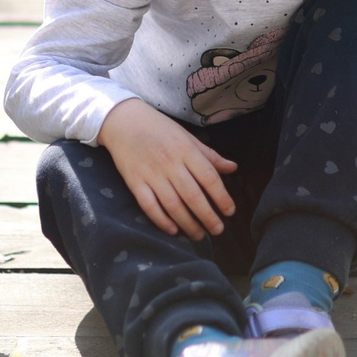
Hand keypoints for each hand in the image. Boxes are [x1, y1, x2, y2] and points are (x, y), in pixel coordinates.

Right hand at [96, 97, 236, 239]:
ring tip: (199, 235)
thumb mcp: (187, 136)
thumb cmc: (159, 128)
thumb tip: (233, 167)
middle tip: (218, 230)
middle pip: (192, 195)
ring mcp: (151, 174)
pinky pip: (149, 206)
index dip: (221, 197)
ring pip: (172, 204)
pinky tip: (172, 230)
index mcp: (186, 149)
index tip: (230, 212)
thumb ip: (209, 155)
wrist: (123, 121)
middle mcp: (170, 163)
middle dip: (207, 216)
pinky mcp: (134, 182)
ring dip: (187, 223)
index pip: (208, 177)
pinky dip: (161, 220)